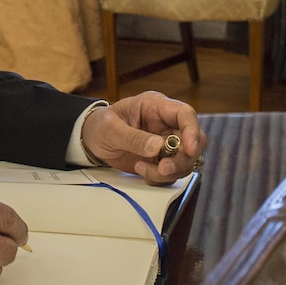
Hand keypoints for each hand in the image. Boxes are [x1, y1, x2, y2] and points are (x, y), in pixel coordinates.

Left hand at [81, 91, 206, 184]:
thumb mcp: (110, 128)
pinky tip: (142, 171)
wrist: (91, 140)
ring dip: (169, 171)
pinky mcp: (162, 160)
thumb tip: (157, 147)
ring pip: (186, 160)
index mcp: (156, 106)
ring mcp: (166, 143)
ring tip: (141, 168)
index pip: (185, 113)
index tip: (189, 149)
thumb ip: (132, 137)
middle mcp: (166, 124)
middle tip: (162, 168)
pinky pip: (173, 173)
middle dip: (182, 158)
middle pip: (194, 140)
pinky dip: (160, 178)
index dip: (192, 130)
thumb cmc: (100, 125)